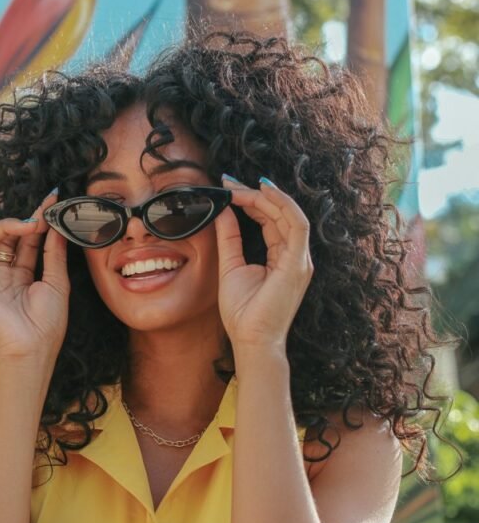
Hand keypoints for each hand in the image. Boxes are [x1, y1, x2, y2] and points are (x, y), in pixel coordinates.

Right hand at [0, 191, 69, 362]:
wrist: (31, 348)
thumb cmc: (47, 323)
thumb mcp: (57, 282)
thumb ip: (53, 253)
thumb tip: (55, 226)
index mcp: (24, 276)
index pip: (27, 241)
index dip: (37, 222)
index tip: (51, 202)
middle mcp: (3, 275)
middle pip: (7, 238)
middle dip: (22, 222)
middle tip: (39, 215)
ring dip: (2, 227)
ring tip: (22, 224)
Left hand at [215, 175, 313, 352]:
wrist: (251, 340)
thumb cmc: (243, 313)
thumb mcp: (230, 266)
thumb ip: (229, 238)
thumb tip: (222, 210)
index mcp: (282, 258)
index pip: (271, 220)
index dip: (251, 201)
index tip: (228, 189)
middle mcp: (295, 256)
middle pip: (280, 214)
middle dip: (255, 194)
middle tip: (230, 182)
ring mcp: (300, 260)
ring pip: (289, 214)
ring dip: (265, 197)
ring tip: (241, 186)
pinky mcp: (298, 264)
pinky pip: (296, 225)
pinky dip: (282, 205)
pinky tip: (262, 193)